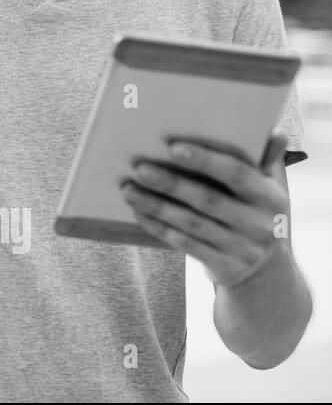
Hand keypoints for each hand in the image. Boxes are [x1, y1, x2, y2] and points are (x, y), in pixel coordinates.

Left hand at [119, 131, 290, 288]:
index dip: (205, 161)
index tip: (172, 148)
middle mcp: (260, 224)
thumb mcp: (266, 189)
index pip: (238, 174)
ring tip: (128, 189)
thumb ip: (262, 160)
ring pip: (191, 223)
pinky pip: (185, 243)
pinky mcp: (224, 267)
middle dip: (171, 183)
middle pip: (208, 200)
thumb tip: (275, 134)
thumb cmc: (255, 212)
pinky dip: (159, 227)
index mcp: (271, 197)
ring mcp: (242, 248)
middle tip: (139, 168)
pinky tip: (138, 211)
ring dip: (156, 205)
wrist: (267, 270)